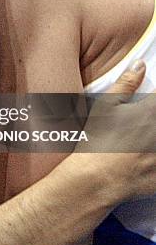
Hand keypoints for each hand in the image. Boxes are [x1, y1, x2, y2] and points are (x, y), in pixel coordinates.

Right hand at [74, 61, 155, 202]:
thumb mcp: (105, 106)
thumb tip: (140, 64)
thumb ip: (126, 83)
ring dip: (153, 135)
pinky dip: (155, 160)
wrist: (94, 179)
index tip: (150, 99)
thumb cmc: (97, 141)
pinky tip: (146, 157)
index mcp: (151, 111)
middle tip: (142, 120)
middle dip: (153, 114)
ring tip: (143, 137)